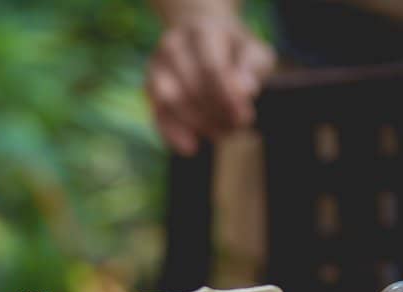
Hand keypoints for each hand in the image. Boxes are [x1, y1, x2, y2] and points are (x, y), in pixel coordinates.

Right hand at [146, 10, 273, 154]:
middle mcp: (173, 45)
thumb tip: (246, 91)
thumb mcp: (253, 52)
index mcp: (202, 31)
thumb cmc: (233, 51)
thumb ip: (252, 68)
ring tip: (221, 135)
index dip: (228, 97)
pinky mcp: (149, 87)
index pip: (212, 68)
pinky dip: (172, 134)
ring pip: (170, 100)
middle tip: (236, 130)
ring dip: (197, 124)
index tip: (245, 119)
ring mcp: (157, 65)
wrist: (202, 38)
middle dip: (215, 113)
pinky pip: (157, 114)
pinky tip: (191, 148)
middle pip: (191, 86)